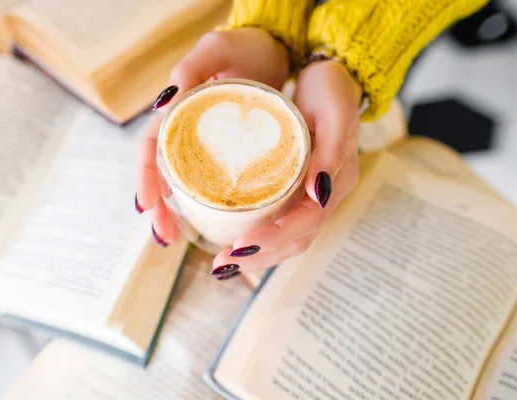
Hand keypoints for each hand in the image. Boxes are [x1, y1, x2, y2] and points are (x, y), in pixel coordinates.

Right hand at [136, 28, 290, 244]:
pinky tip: (212, 223)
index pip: (150, 148)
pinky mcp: (226, 153)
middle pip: (162, 174)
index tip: (147, 206)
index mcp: (177, 111)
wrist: (273, 48)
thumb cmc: (243, 47)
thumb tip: (164, 104)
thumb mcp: (216, 50)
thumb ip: (192, 68)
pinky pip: (209, 183)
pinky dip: (205, 206)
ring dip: (176, 213)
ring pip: (182, 184)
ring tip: (178, 238)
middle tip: (166, 235)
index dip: (145, 178)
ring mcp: (205, 145)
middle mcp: (186, 131)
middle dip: (159, 208)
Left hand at [212, 60, 362, 274]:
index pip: (308, 222)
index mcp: (337, 180)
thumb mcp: (334, 113)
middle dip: (260, 256)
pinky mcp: (298, 189)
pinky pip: (281, 223)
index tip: (240, 244)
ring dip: (258, 254)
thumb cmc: (332, 89)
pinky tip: (235, 241)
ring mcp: (313, 194)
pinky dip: (260, 238)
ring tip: (223, 263)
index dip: (275, 237)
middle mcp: (326, 194)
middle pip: (296, 240)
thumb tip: (318, 195)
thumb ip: (329, 153)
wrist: (332, 74)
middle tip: (222, 264)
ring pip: (289, 238)